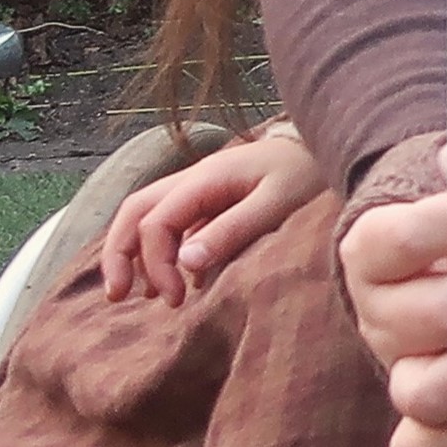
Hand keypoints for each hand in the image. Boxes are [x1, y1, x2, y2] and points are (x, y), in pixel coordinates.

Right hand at [100, 122, 323, 305]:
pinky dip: (160, 248)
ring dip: (135, 251)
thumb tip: (185, 262)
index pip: (157, 222)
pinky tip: (172, 277)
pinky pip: (172, 222)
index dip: (155, 263)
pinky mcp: (212, 199)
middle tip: (117, 295)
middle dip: (119, 253)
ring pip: (148, 215)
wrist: (329, 146)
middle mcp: (195, 179)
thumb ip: (232, 230)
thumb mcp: (275, 204)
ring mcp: (201, 186)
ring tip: (138, 293)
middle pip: (135, 211)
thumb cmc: (306, 173)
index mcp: (206, 178)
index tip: (174, 299)